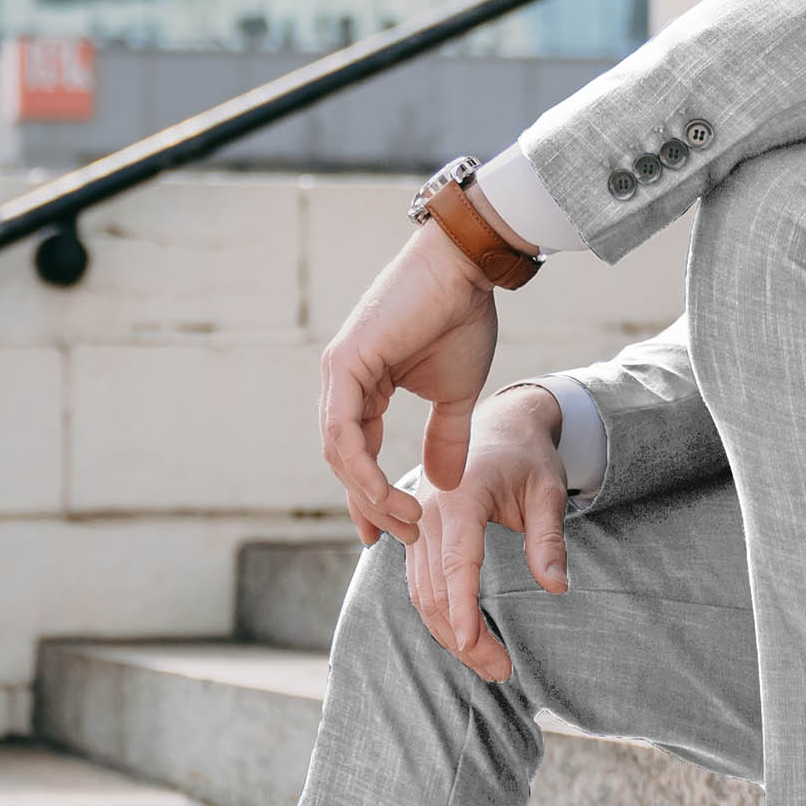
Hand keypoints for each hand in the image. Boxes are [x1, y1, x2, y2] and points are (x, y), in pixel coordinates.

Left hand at [319, 220, 499, 545]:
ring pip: (340, 452)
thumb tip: (444, 483)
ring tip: (405, 520)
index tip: (390, 534)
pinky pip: (343, 432)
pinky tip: (386, 493)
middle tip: (404, 536)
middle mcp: (343, 382)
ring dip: (369, 494)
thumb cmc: (461, 318)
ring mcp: (339, 373)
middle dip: (372, 504)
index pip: (355, 454)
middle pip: (344, 460)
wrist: (466, 270)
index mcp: (364, 387)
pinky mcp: (344, 364)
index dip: (369, 497)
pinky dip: (362, 469)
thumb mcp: (456, 395)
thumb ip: (446, 438)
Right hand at [405, 385, 570, 681]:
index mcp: (460, 495)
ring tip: (487, 666)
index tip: (474, 645)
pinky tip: (462, 640)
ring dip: (448, 633)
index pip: (458, 561)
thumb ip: (549, 538)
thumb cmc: (528, 458)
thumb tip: (556, 586)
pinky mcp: (417, 536)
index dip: (462, 607)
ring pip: (421, 591)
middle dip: (463, 636)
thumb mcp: (548, 491)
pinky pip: (419, 583)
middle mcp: (429, 511)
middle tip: (501, 672)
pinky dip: (437, 615)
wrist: (500, 427)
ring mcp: (418, 524)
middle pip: (435, 586)